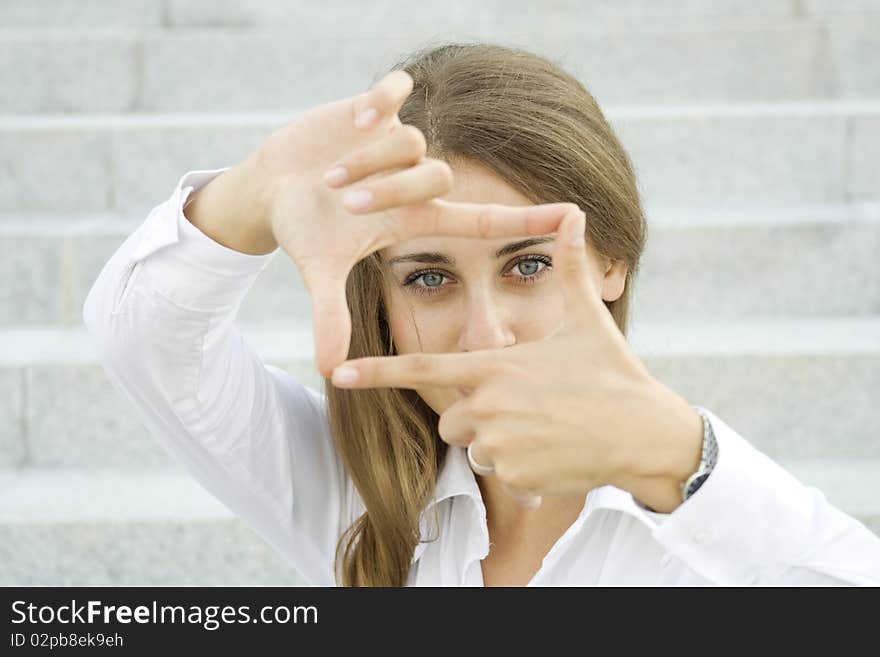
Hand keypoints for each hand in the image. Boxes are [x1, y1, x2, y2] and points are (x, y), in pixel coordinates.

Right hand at [245, 70, 576, 376]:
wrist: (273, 188)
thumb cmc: (306, 231)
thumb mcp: (320, 270)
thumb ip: (329, 315)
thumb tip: (329, 369)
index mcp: (417, 218)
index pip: (483, 220)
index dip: (527, 220)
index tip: (575, 216)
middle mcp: (416, 178)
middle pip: (436, 175)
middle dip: (390, 189)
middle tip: (345, 204)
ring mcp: (396, 141)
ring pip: (409, 141)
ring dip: (367, 160)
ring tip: (329, 177)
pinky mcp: (374, 105)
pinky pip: (395, 91)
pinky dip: (380, 101)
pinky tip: (358, 119)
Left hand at [329, 208, 704, 511]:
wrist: (644, 434)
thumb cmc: (613, 373)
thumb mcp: (587, 319)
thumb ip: (568, 269)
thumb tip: (575, 214)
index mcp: (495, 365)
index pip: (422, 369)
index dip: (376, 372)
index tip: (338, 375)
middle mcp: (488, 406)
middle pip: (450, 417)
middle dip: (473, 413)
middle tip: (523, 404)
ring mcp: (500, 444)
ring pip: (474, 446)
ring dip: (498, 439)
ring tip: (545, 426)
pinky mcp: (516, 476)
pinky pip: (501, 471)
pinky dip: (520, 464)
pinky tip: (555, 450)